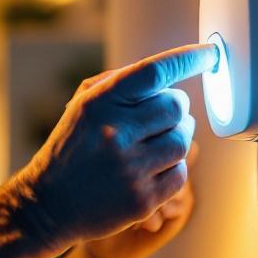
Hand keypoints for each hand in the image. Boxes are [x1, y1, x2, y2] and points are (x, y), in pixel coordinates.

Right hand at [15, 43, 216, 250]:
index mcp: (100, 103)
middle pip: (177, 106)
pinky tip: (151, 169)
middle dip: (175, 109)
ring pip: (183, 140)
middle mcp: (115, 133)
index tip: (210, 53)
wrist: (48, 204)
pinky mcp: (142, 199)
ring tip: (156, 143)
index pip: (154, 71)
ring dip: (176, 137)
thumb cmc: (71, 148)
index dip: (188, 58)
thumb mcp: (82, 106)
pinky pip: (180, 173)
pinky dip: (172, 168)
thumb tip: (169, 71)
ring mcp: (130, 168)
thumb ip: (119, 84)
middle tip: (161, 118)